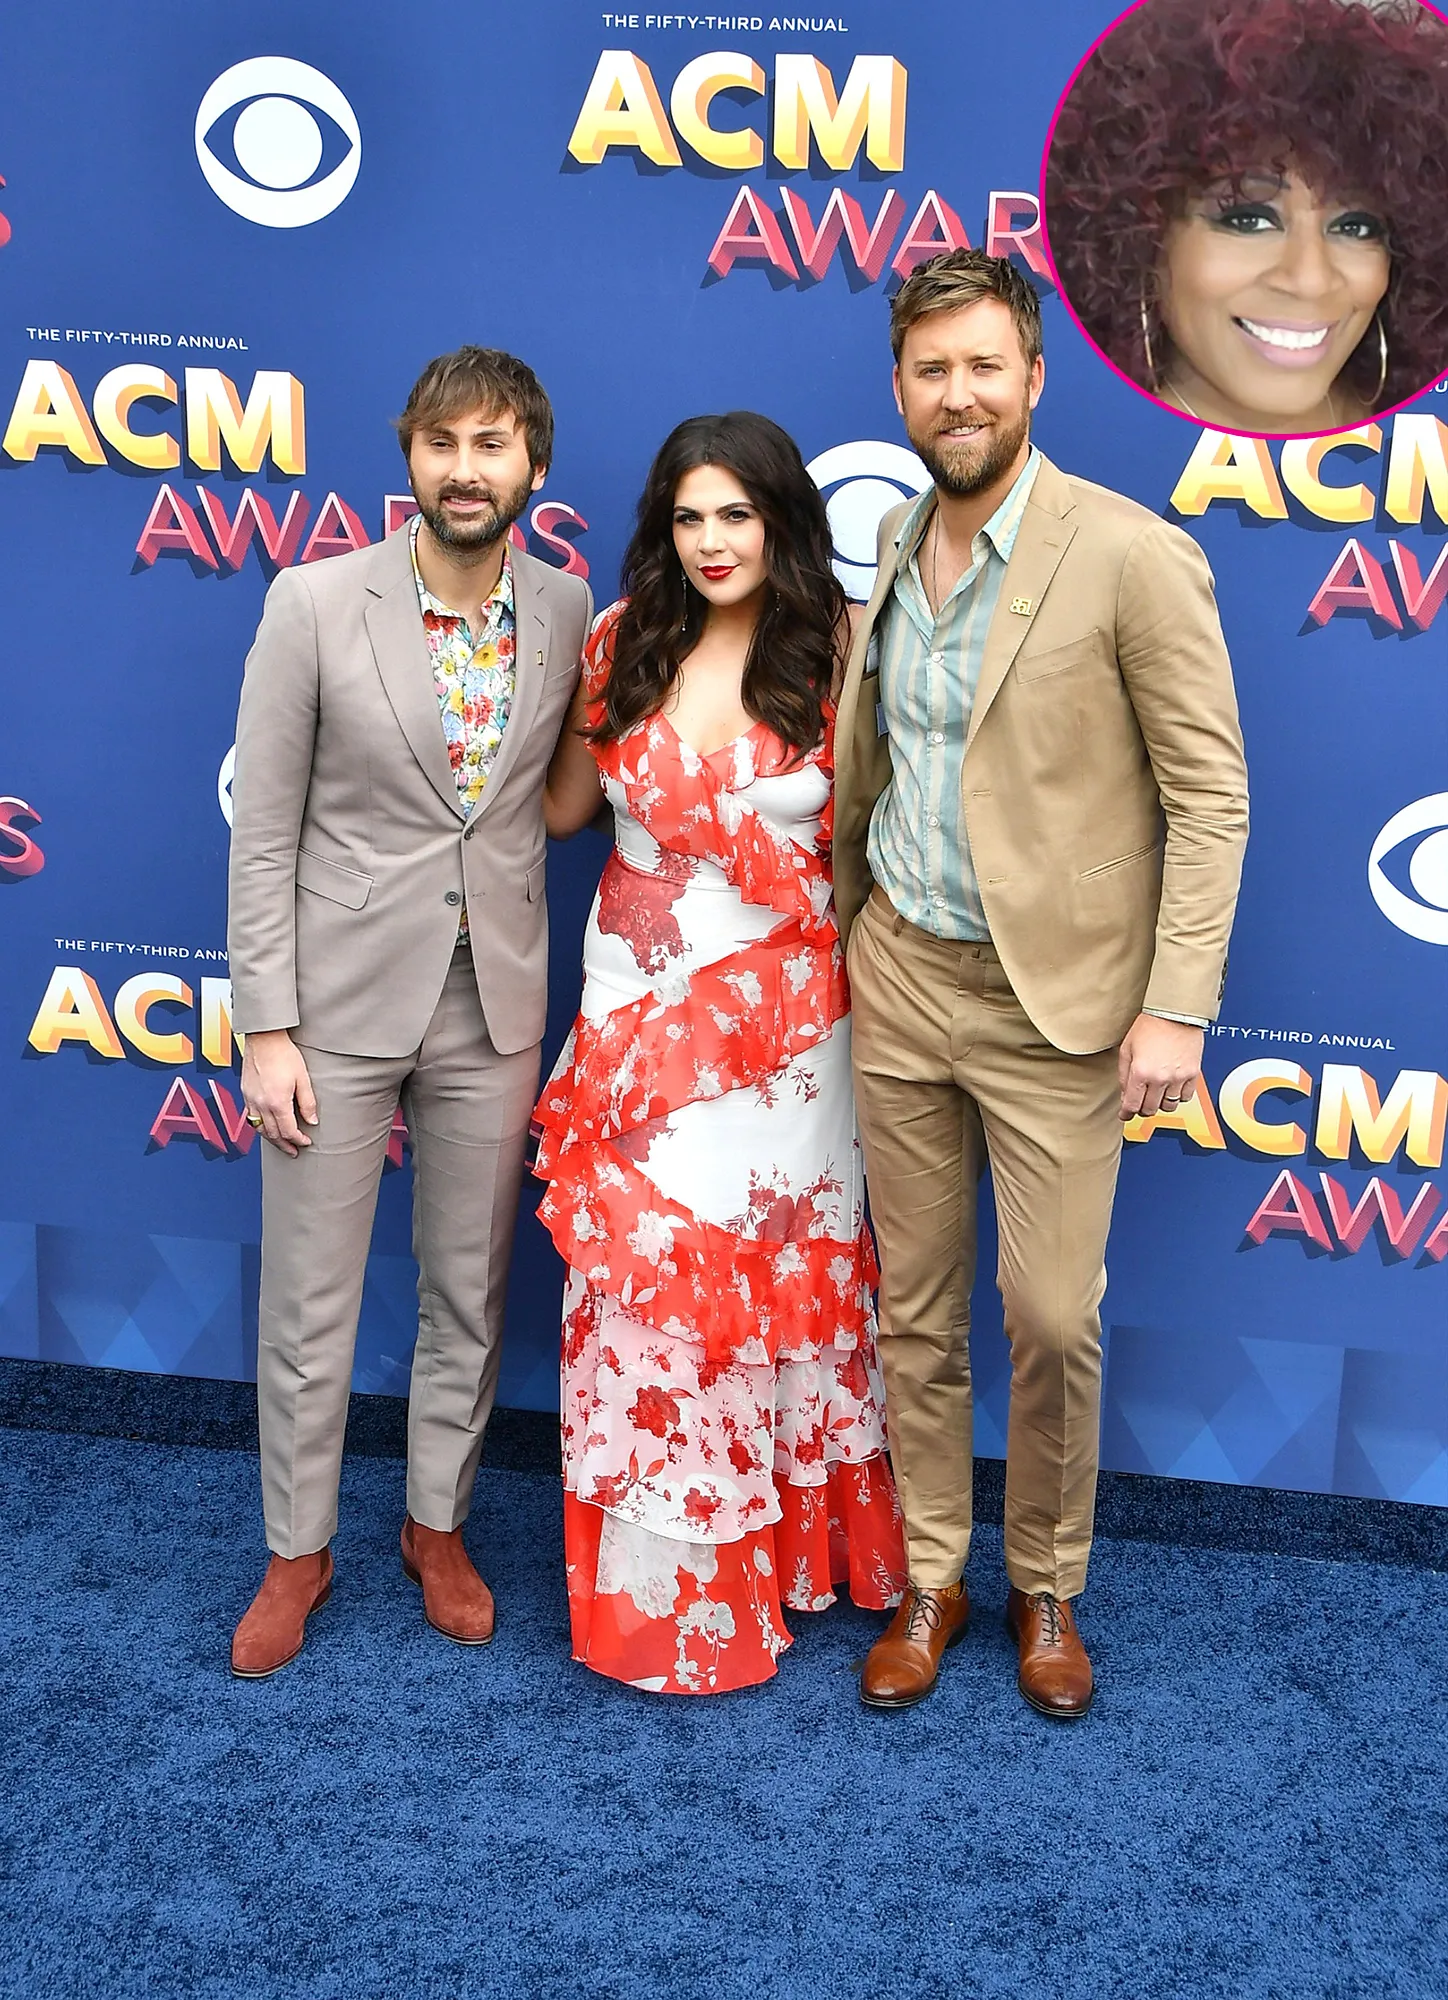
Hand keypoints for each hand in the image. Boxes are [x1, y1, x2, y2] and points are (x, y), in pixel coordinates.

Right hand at [240, 1030, 317, 1155]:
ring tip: (282, 1143)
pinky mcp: (245, 1093)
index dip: (298, 1140)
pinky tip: (267, 1127)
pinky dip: (260, 1127)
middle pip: (272, 1134)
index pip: (288, 1131)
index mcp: (277, 1102)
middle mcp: (261, 1104)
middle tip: (294, 1151)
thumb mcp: (303, 1079)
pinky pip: (251, 1117)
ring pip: (259, 1129)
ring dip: (271, 1139)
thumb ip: (308, 1103)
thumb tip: (312, 1121)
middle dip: (285, 1145)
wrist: (264, 1038)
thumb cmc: (284, 1054)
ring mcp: (251, 1099)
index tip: (306, 1142)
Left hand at [1116, 1015, 1202, 1121]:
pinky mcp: (1193, 1074)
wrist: (1175, 1013)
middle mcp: (1160, 1078)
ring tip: (1156, 1092)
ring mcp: (1178, 1078)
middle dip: (1141, 1108)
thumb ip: (1123, 1074)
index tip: (1125, 1115)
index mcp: (1140, 1072)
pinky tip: (1172, 1087)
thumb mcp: (1127, 1048)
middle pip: (1149, 1109)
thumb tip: (1125, 1094)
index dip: (1126, 1113)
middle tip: (1140, 1101)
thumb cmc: (1150, 1025)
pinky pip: (1185, 1098)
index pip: (1131, 1105)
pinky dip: (1178, 1097)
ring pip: (1168, 1107)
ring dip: (1160, 1103)